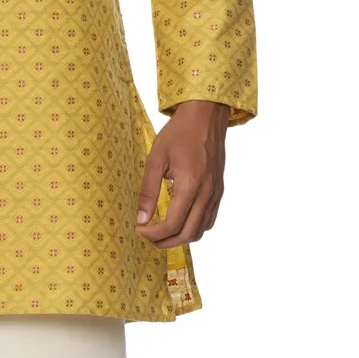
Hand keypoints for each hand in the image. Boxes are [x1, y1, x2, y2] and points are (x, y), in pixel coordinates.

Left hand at [134, 100, 230, 248]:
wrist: (205, 116)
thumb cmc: (179, 133)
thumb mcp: (156, 158)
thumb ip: (148, 190)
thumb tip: (141, 218)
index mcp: (190, 185)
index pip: (172, 224)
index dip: (154, 233)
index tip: (139, 229)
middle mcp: (207, 194)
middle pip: (188, 234)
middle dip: (165, 242)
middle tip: (148, 236)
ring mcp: (216, 193)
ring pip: (201, 231)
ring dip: (181, 237)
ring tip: (161, 232)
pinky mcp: (219, 190)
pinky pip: (209, 219)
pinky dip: (194, 227)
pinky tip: (180, 220)